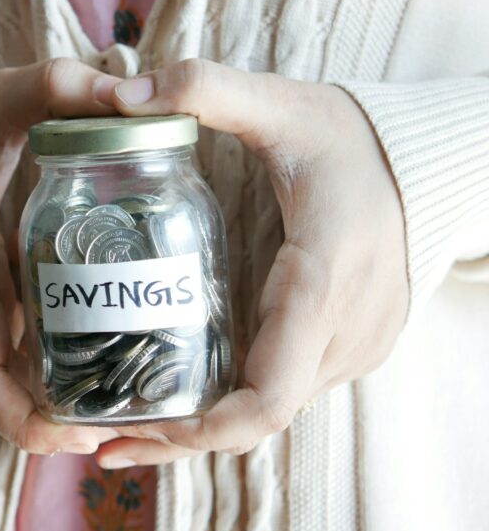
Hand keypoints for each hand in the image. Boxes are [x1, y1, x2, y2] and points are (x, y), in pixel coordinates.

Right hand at [0, 58, 122, 454]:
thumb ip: (54, 89)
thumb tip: (131, 93)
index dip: (32, 422)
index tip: (90, 433)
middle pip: (0, 401)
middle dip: (61, 424)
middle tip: (132, 416)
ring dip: (52, 405)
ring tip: (124, 394)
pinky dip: (34, 379)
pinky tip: (89, 360)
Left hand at [93, 58, 408, 466]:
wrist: (428, 160)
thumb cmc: (350, 137)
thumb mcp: (281, 105)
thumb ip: (206, 90)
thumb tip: (122, 92)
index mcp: (321, 281)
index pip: (268, 393)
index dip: (204, 428)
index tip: (138, 430)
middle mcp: (343, 332)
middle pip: (257, 418)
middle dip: (180, 437)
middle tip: (101, 441)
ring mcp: (352, 347)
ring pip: (269, 413)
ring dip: (200, 427)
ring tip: (121, 424)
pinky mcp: (347, 347)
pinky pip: (282, 392)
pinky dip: (229, 405)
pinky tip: (176, 397)